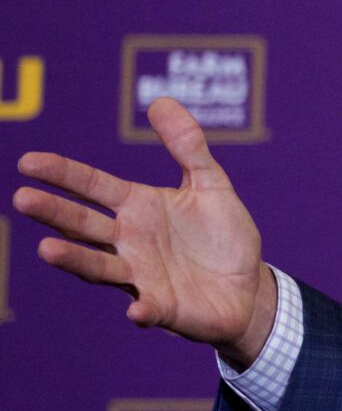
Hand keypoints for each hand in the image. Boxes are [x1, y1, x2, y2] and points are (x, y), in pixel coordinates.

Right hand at [12, 97, 275, 366]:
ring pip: (100, 267)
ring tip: (46, 248)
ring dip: (74, 259)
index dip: (63, 174)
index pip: (93, 187)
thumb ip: (188, 146)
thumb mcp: (210, 185)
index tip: (28, 162)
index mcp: (138, 208)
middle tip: (23, 198)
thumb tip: (160, 101)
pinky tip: (135, 310)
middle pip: (84, 225)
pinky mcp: (164, 307)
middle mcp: (129, 242)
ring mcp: (141, 276)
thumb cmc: (224, 236)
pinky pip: (149, 309)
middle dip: (55, 213)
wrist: (248, 287)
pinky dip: (141, 310)